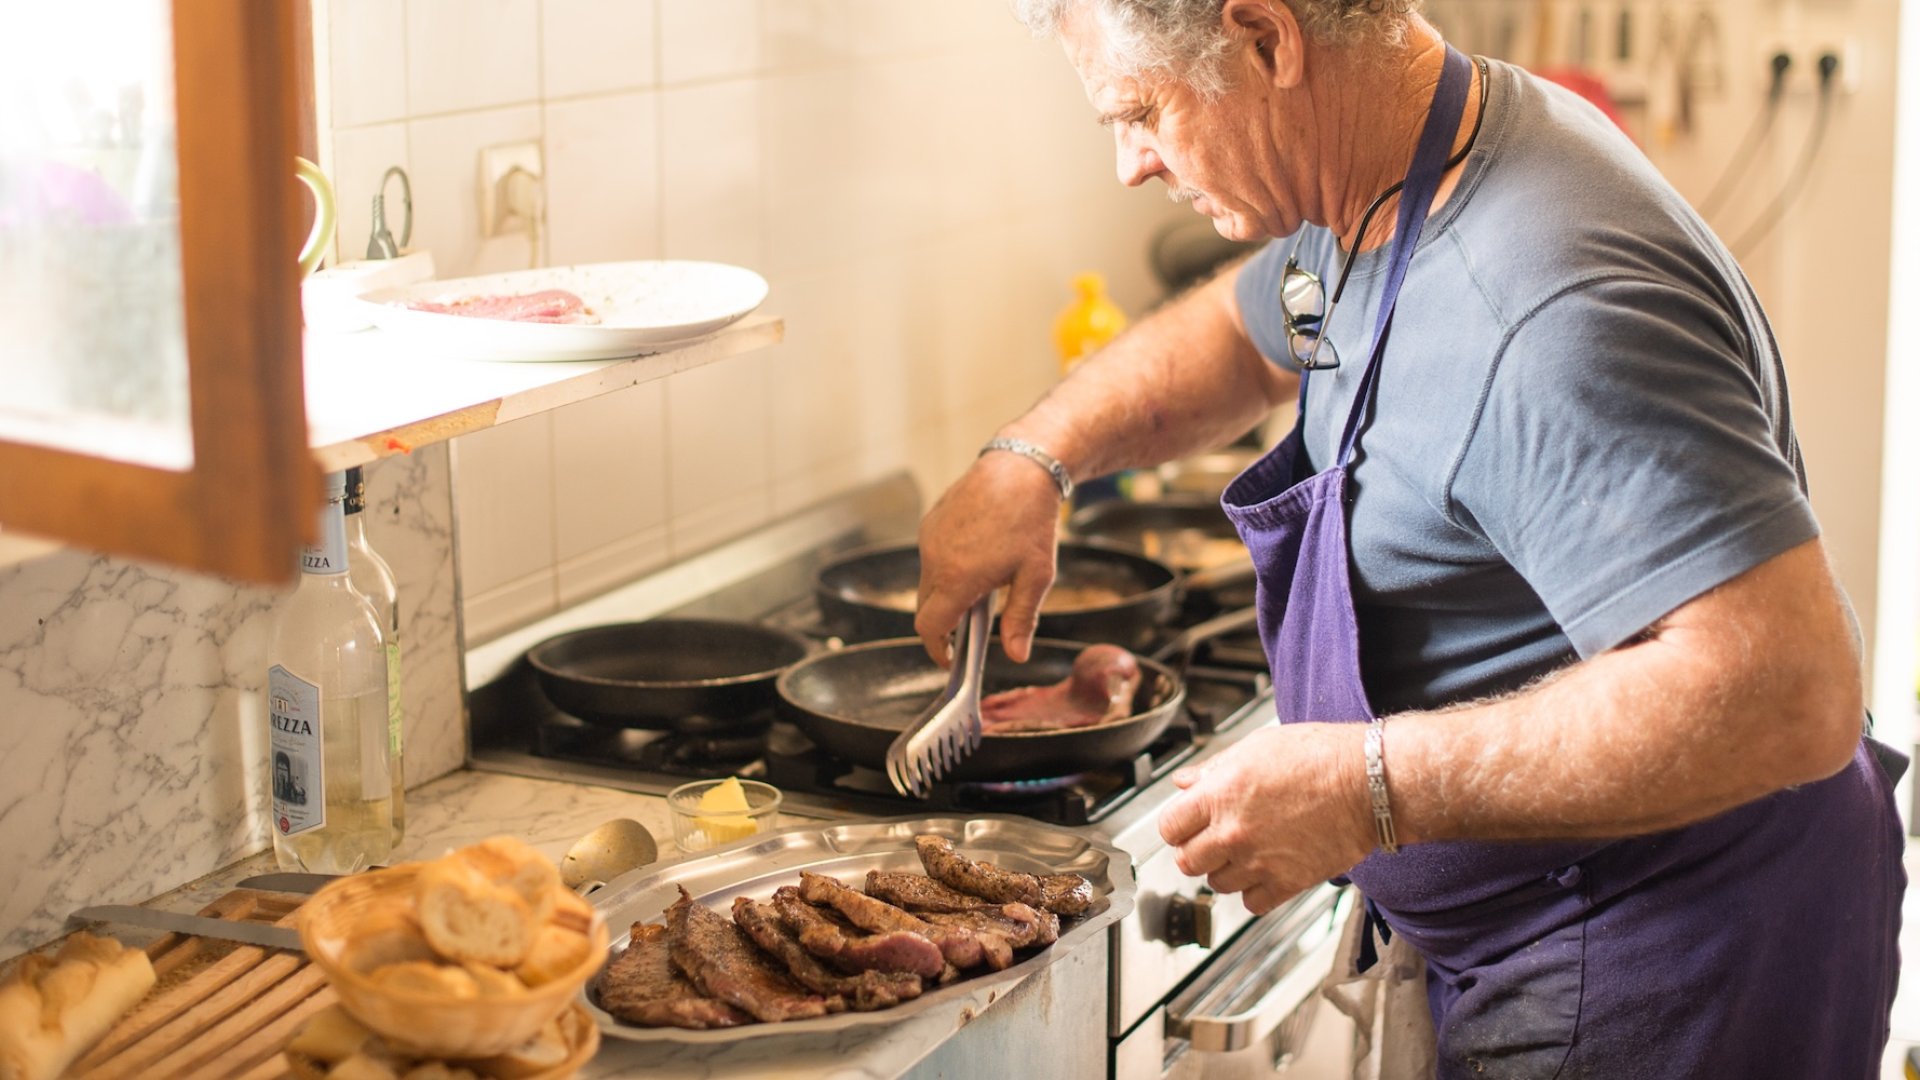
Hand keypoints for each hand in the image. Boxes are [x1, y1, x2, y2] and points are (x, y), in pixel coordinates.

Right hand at [915, 451, 1062, 664]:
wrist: (1020, 467)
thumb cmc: (1031, 520)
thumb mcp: (1036, 576)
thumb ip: (1021, 618)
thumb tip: (1016, 654)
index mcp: (956, 578)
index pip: (930, 628)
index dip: (937, 650)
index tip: (949, 659)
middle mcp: (934, 559)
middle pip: (926, 607)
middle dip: (943, 623)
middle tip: (969, 629)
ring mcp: (929, 538)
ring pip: (928, 580)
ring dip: (946, 592)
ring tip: (980, 586)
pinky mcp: (931, 521)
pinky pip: (930, 555)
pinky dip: (945, 566)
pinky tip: (976, 557)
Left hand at [1158, 724, 1375, 913]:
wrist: (1369, 783)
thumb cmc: (1321, 756)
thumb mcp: (1257, 747)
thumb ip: (1214, 769)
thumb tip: (1185, 782)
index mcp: (1220, 795)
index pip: (1170, 827)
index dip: (1178, 825)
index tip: (1188, 824)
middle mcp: (1233, 832)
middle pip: (1187, 862)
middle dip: (1196, 850)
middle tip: (1213, 839)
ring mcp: (1258, 862)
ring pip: (1217, 884)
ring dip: (1226, 871)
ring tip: (1246, 851)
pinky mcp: (1287, 883)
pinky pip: (1252, 903)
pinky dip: (1255, 892)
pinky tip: (1266, 870)